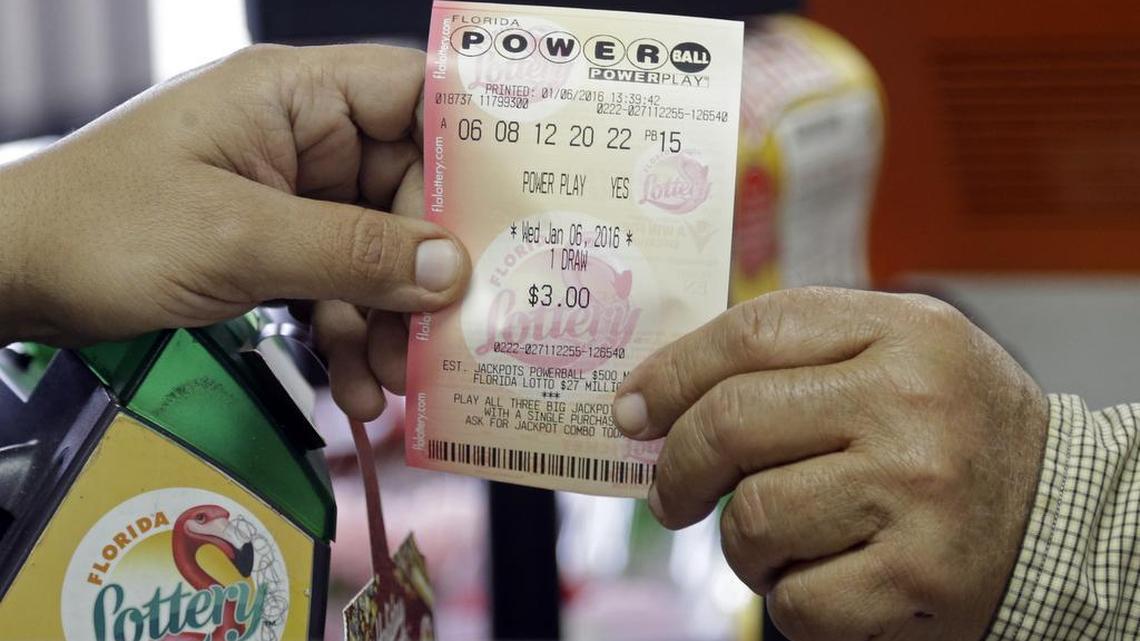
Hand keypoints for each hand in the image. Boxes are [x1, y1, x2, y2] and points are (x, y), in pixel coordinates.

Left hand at [0, 44, 469, 419]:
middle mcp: (305, 138)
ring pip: (377, 251)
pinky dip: (349, 335)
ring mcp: (290, 195)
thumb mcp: (239, 240)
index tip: (518, 206)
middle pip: (407, 192)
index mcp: (298, 96)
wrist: (15, 277)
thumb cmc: (102, 227)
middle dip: (427, 270)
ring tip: (392, 380)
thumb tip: (453, 267)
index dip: (472, 144)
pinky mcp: (274, 244)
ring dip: (389, 319)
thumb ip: (352, 253)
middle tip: (450, 332)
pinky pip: (338, 284)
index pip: (416, 95)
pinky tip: (352, 385)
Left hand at [613, 287, 1048, 640]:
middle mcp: (911, 404)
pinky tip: (825, 577)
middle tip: (670, 494)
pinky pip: (794, 598)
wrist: (1063, 515)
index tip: (632, 408)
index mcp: (902, 332)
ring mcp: (917, 492)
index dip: (672, 372)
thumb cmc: (951, 429)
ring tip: (778, 540)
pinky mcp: (918, 577)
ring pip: (754, 517)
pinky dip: (788, 597)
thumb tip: (660, 394)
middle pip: (733, 423)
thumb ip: (795, 358)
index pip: (753, 334)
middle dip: (678, 466)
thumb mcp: (896, 355)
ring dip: (743, 542)